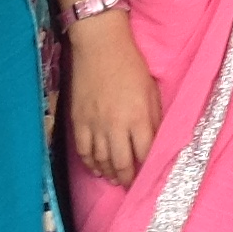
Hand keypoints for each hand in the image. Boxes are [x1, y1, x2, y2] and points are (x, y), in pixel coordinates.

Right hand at [68, 11, 159, 186]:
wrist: (100, 46)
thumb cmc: (131, 65)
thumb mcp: (152, 91)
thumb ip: (154, 119)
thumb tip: (154, 142)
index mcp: (139, 117)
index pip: (145, 154)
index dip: (147, 170)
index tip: (149, 177)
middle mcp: (116, 126)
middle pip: (122, 164)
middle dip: (127, 179)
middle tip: (130, 185)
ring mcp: (94, 125)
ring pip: (101, 161)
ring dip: (109, 173)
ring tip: (115, 179)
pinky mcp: (78, 121)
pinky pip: (83, 151)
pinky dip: (90, 163)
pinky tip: (96, 168)